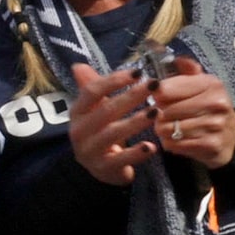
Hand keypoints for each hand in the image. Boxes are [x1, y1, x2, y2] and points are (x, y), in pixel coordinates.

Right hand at [66, 63, 159, 184]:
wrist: (98, 166)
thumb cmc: (99, 131)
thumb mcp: (94, 110)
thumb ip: (91, 88)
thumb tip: (78, 65)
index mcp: (77, 112)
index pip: (92, 92)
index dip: (113, 80)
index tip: (138, 72)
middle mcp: (79, 131)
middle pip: (105, 110)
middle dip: (131, 96)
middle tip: (154, 85)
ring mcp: (89, 151)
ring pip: (113, 133)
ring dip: (136, 122)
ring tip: (157, 111)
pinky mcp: (103, 168)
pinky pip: (121, 160)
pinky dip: (136, 153)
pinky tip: (152, 146)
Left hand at [149, 57, 234, 169]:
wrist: (231, 135)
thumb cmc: (209, 106)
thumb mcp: (201, 83)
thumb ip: (186, 68)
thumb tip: (175, 59)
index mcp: (211, 84)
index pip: (165, 89)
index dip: (157, 94)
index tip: (160, 96)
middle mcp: (216, 103)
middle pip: (165, 111)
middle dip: (159, 114)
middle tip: (164, 115)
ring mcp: (215, 125)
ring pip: (168, 129)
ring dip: (163, 129)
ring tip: (171, 127)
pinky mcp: (211, 145)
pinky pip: (174, 144)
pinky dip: (170, 143)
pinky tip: (178, 138)